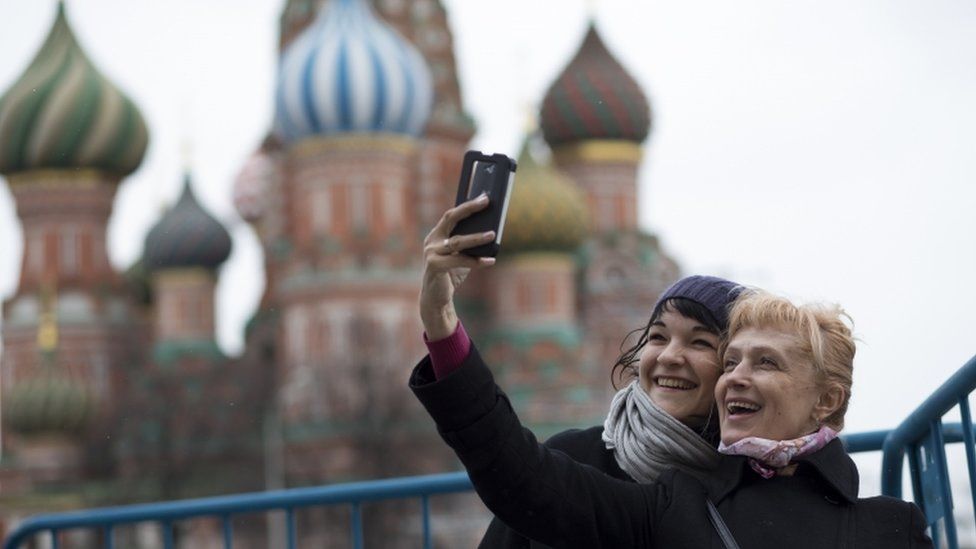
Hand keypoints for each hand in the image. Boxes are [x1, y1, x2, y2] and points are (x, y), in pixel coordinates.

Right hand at [420, 194, 496, 339]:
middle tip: (486, 202)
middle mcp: (432, 240)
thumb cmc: (451, 274)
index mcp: (437, 235)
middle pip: (451, 218)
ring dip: (477, 237)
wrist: (436, 298)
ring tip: (493, 234)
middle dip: (469, 209)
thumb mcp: (461, 255)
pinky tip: (490, 261)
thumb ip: (470, 244)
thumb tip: (493, 230)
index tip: (484, 196)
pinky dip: (476, 261)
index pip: (452, 214)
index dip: (468, 205)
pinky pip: (459, 261)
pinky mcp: (434, 266)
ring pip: (457, 241)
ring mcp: (431, 253)